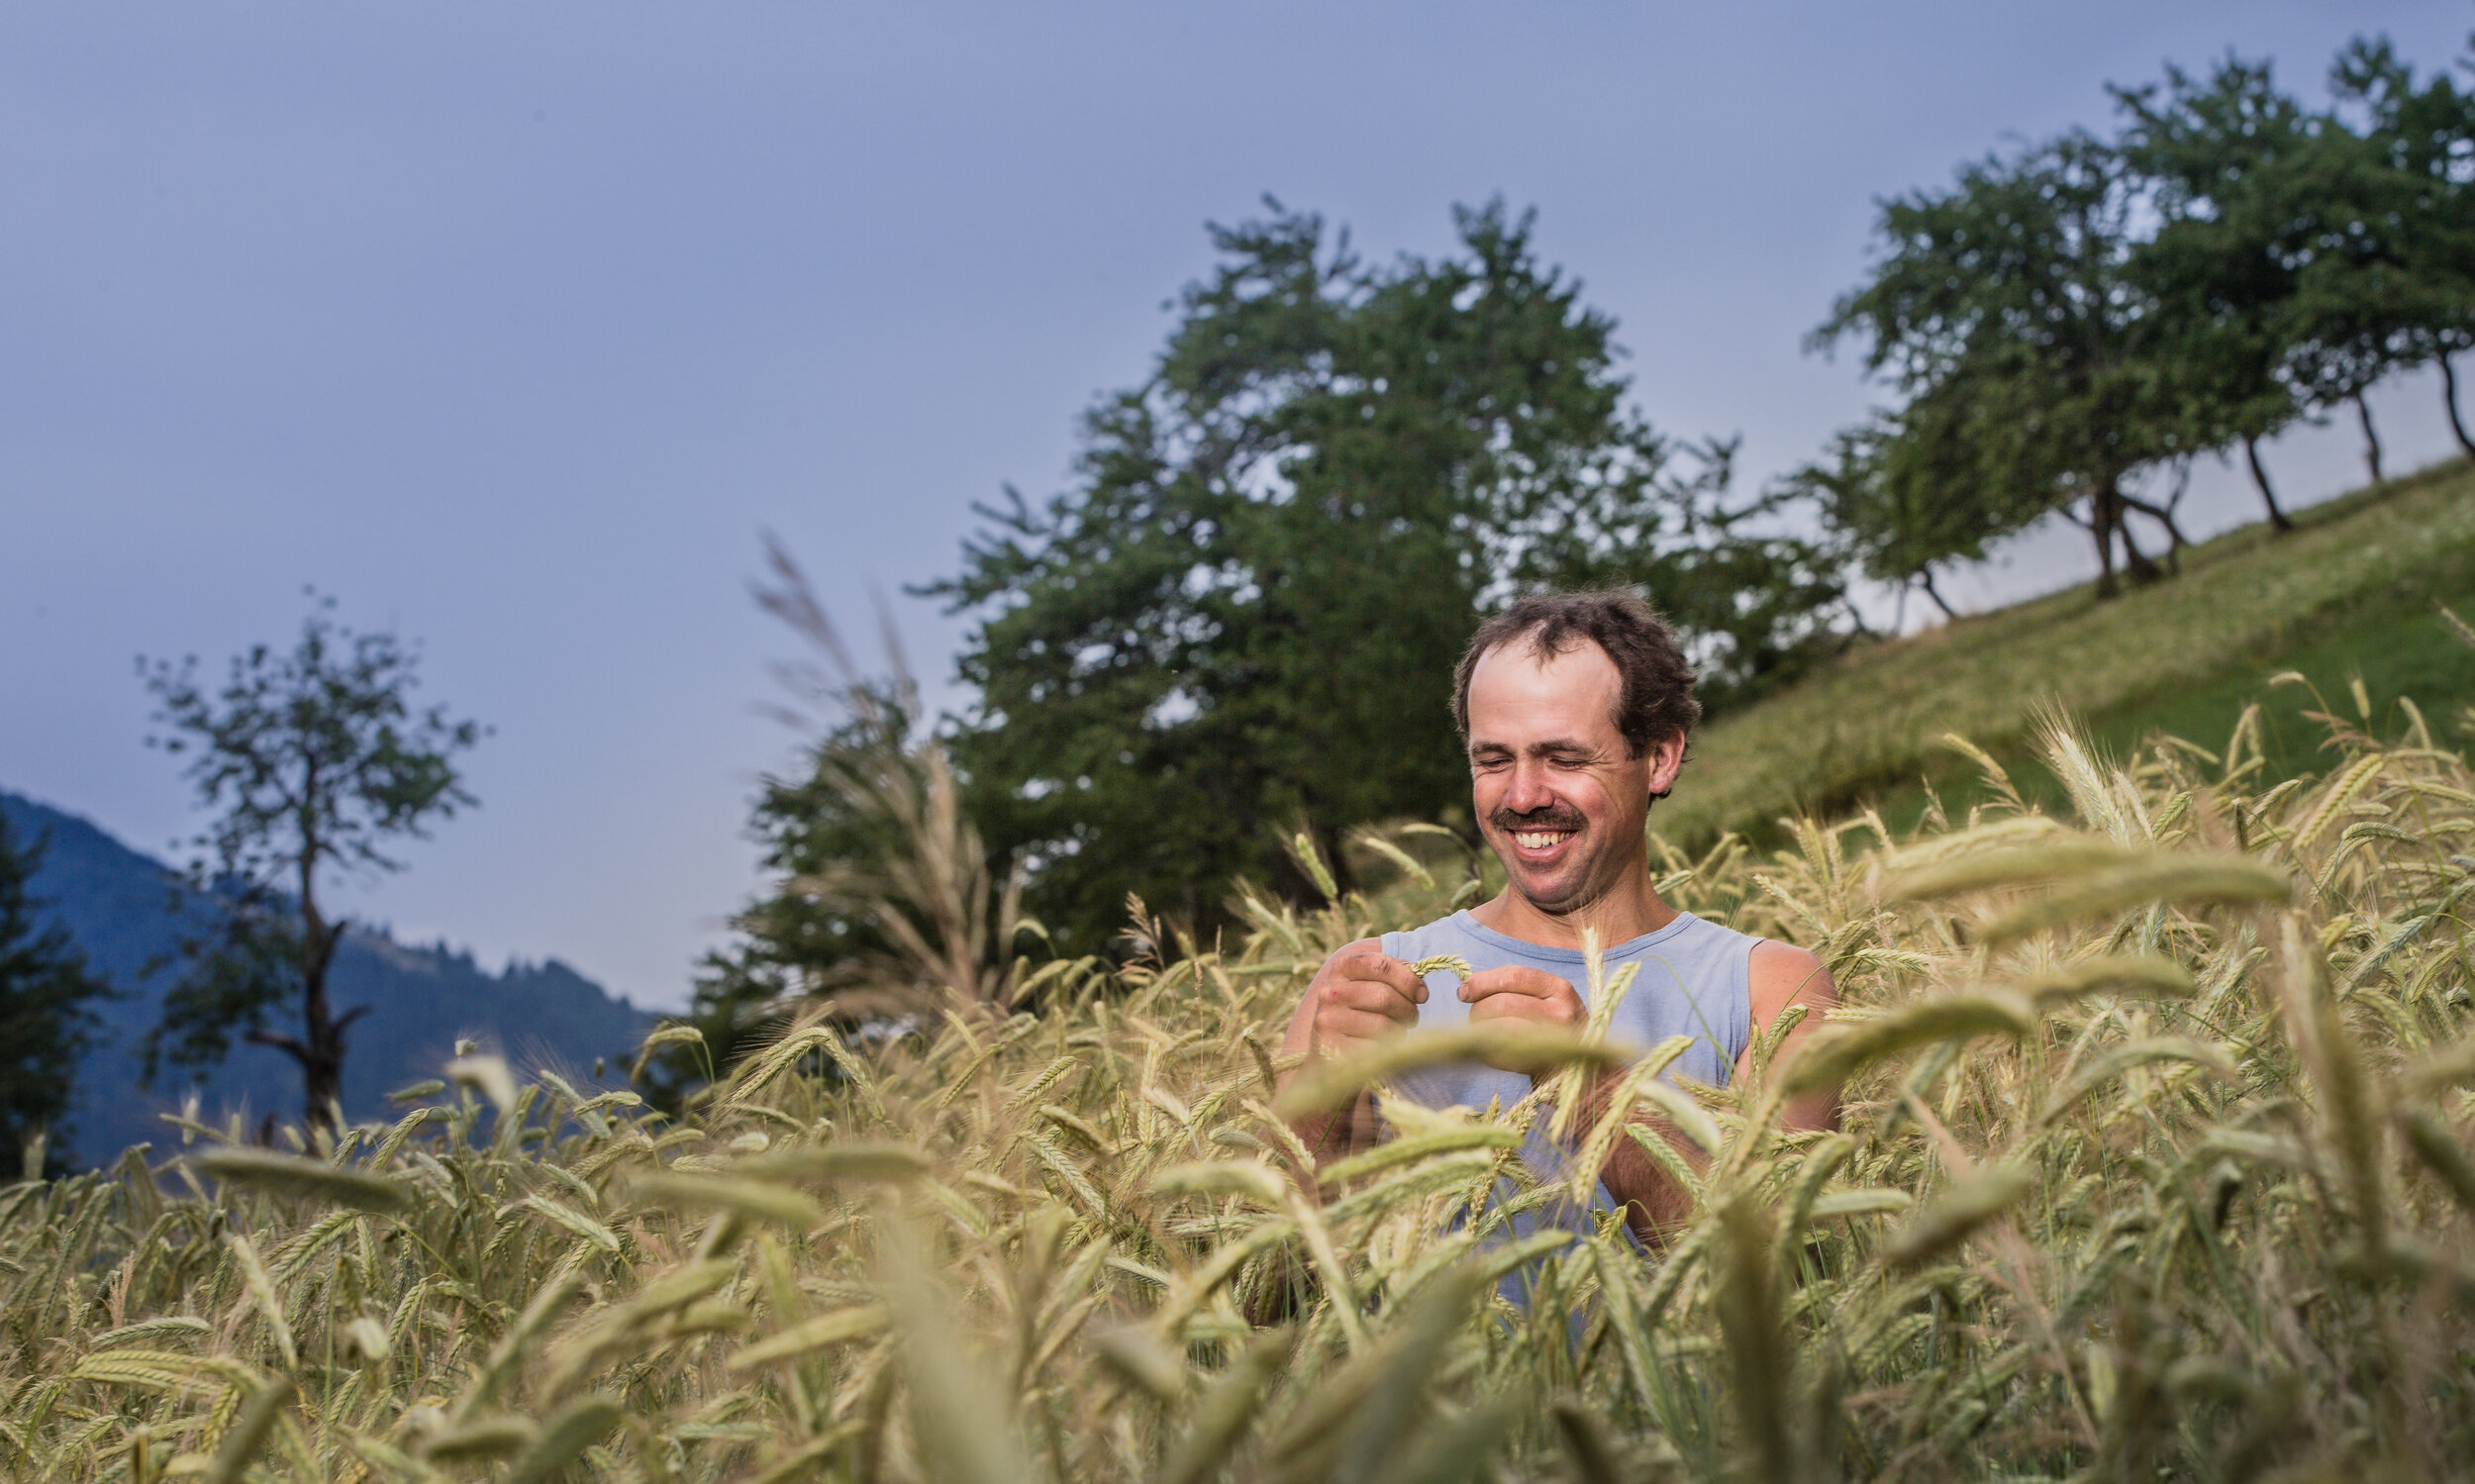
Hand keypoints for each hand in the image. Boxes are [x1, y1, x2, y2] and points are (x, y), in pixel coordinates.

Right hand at [1299, 943, 1426, 1058]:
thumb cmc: (1361, 1010)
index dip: (1408, 979)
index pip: (1380, 965)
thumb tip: (1419, 987)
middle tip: (1412, 1018)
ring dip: (1399, 1031)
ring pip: (1383, 1025)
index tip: (1422, 994)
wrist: (1330, 1047)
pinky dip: (1386, 1050)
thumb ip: (1395, 975)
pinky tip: (1382, 1048)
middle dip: (1408, 1009)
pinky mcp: (1333, 1049)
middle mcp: (1331, 992)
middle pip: (1384, 996)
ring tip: (1397, 1031)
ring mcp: (1328, 1021)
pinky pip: (1375, 1049)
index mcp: (1342, 968)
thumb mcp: (1371, 983)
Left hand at [1460, 965, 1584, 1070]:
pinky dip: (1487, 1051)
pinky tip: (1488, 1049)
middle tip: (1474, 1017)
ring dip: (1480, 1029)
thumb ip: (1510, 987)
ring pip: (1500, 1028)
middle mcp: (1562, 1012)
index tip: (1463, 992)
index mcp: (1559, 988)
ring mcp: (1553, 1041)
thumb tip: (1465, 989)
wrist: (1578, 1067)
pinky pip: (1502, 1054)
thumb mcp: (1542, 998)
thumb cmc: (1550, 1026)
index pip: (1513, 976)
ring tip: (1479, 1031)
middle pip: (1503, 1003)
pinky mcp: (1542, 1065)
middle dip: (1478, 1009)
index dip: (1482, 982)